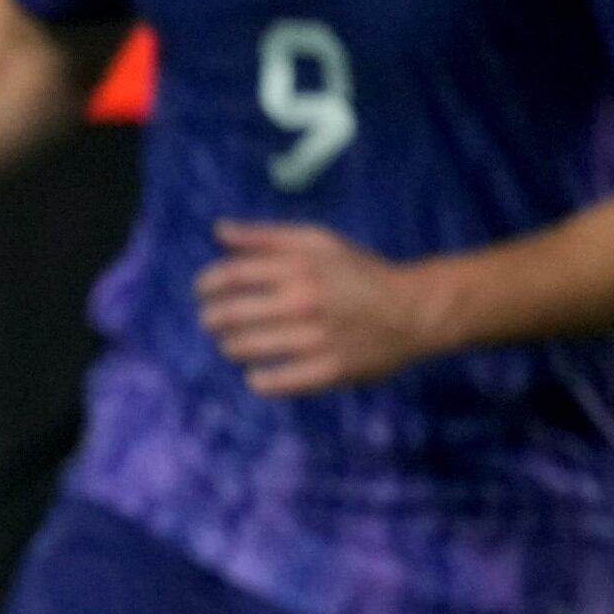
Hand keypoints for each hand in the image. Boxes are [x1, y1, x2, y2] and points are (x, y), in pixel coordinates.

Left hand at [196, 221, 436, 396]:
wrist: (412, 310)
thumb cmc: (359, 273)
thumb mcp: (318, 242)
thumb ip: (265, 236)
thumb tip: (218, 231)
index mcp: (298, 265)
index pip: (230, 275)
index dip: (206, 285)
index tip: (202, 292)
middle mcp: (303, 301)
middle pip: (230, 315)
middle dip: (212, 319)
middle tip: (214, 322)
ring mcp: (315, 338)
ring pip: (244, 349)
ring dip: (230, 347)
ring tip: (235, 345)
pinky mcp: (328, 371)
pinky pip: (274, 383)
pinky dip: (257, 380)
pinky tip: (258, 372)